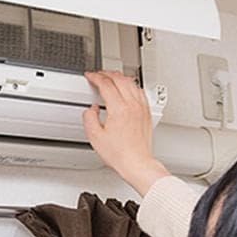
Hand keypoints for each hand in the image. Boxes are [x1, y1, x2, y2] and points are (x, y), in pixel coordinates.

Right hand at [84, 71, 169, 196]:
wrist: (136, 163)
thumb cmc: (119, 154)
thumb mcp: (95, 137)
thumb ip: (89, 118)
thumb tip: (91, 109)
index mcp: (119, 109)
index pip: (106, 84)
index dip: (96, 77)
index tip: (90, 76)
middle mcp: (132, 105)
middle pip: (119, 79)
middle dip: (107, 74)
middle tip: (98, 75)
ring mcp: (141, 108)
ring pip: (131, 82)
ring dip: (119, 77)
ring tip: (111, 78)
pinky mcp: (146, 112)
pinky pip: (139, 91)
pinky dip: (130, 85)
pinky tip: (127, 88)